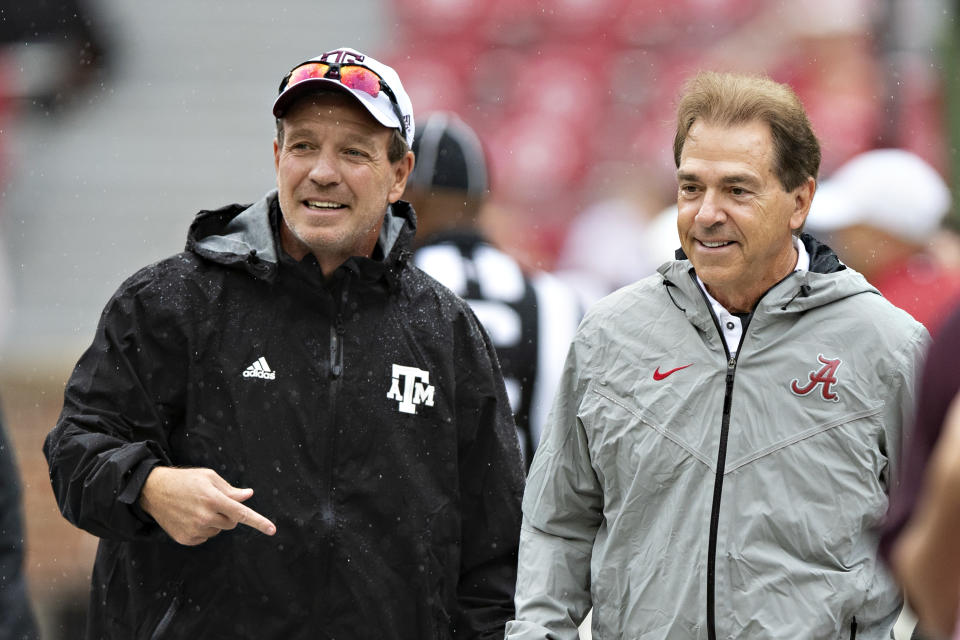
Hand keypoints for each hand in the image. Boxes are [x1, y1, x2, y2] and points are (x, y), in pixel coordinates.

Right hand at [139, 466, 276, 545]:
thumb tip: (248, 495)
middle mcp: (204, 517)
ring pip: (218, 530)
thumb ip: (230, 489)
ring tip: (197, 508)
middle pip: (232, 523)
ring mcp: (194, 530)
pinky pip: (205, 537)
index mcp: (213, 499)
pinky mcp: (186, 539)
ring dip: (214, 521)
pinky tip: (190, 518)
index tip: (272, 529)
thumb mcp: (209, 477)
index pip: (241, 514)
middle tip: (214, 502)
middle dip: (228, 514)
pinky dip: (203, 529)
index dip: (258, 522)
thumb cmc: (185, 481)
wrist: (153, 491)